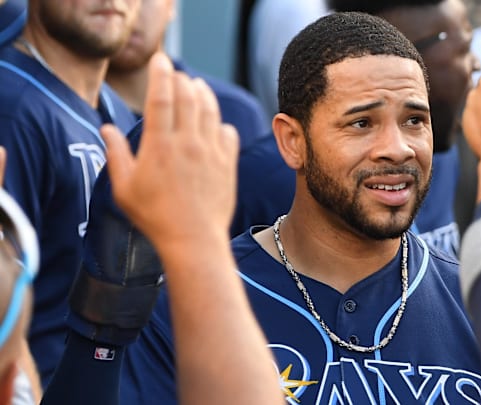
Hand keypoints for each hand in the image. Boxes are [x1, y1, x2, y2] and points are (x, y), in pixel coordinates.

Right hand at [100, 53, 239, 246]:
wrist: (193, 239)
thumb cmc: (154, 216)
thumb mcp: (124, 188)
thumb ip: (116, 154)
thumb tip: (107, 127)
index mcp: (160, 146)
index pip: (162, 98)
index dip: (161, 74)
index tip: (160, 60)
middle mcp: (188, 143)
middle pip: (188, 98)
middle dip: (182, 80)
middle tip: (176, 75)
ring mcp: (211, 152)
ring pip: (210, 111)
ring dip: (203, 94)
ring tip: (196, 86)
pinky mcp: (228, 164)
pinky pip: (228, 133)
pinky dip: (221, 122)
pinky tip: (216, 123)